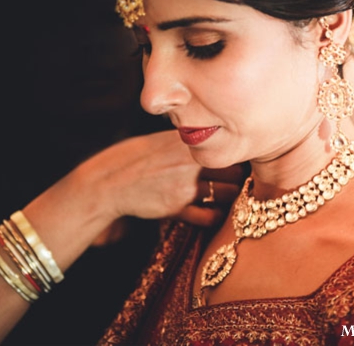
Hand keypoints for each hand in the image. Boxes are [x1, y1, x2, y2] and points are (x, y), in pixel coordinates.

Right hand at [76, 129, 244, 226]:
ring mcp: (185, 186)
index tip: (242, 162)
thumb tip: (217, 137)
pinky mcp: (177, 208)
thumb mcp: (166, 141)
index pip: (230, 150)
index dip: (239, 158)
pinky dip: (216, 216)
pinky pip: (210, 217)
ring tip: (228, 197)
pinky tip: (214, 213)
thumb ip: (192, 141)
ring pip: (229, 193)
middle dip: (240, 178)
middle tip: (240, 182)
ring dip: (232, 196)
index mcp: (190, 144)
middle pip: (236, 172)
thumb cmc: (140, 158)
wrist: (111, 181)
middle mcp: (191, 163)